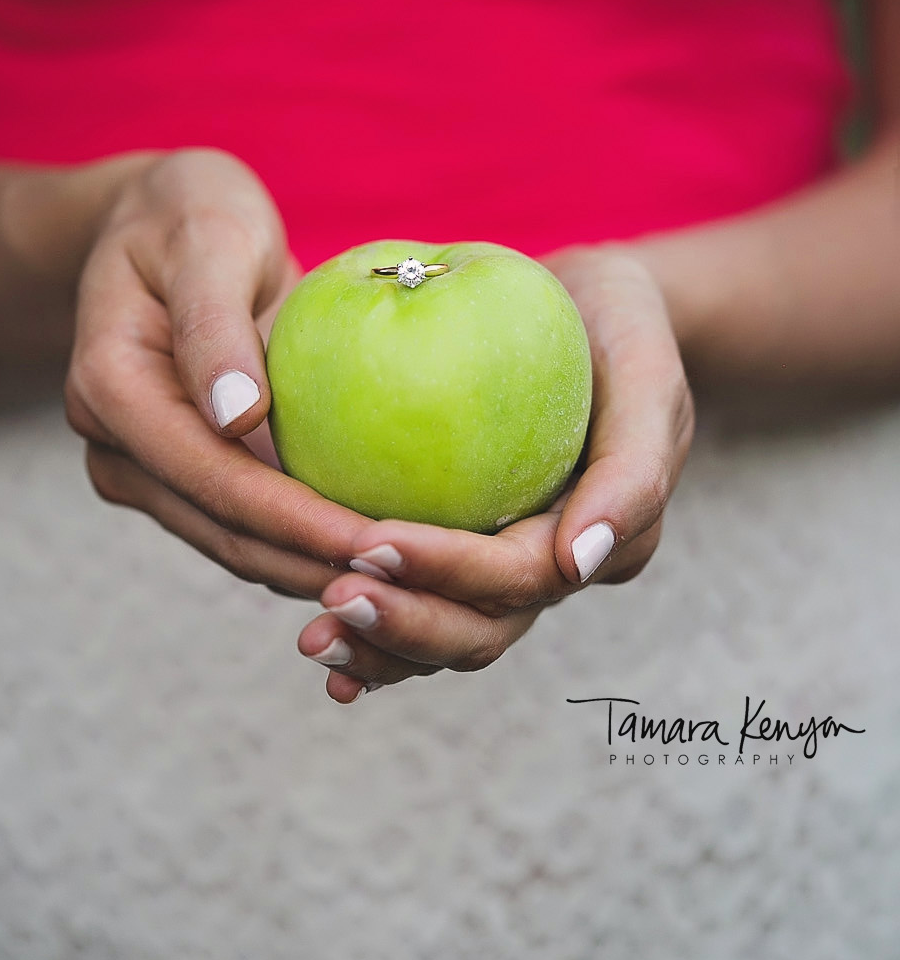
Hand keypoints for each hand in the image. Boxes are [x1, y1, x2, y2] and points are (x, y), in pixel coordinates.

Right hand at [65, 148, 387, 598]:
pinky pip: (243, 525)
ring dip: (313, 570)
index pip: (213, 476)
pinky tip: (376, 554)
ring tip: (403, 585)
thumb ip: (214, 322)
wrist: (155, 226)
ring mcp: (139, 467)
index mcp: (110, 385)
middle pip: (223, 530)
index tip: (376, 544)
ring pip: (232, 544)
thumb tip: (237, 417)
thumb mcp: (209, 236)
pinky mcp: (175, 476)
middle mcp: (112, 442)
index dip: (294, 521)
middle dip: (313, 565)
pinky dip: (304, 545)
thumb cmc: (191, 213)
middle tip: (409, 585)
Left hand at [296, 248, 693, 701]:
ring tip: (313, 636)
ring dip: (378, 646)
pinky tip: (315, 639)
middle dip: (404, 625)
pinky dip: (372, 636)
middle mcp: (548, 572)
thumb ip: (633, 471)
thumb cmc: (623, 330)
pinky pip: (416, 600)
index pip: (515, 576)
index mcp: (598, 545)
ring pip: (443, 634)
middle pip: (477, 629)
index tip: (369, 542)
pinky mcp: (463, 551)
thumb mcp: (647, 378)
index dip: (445, 570)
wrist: (593, 313)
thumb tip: (577, 566)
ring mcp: (503, 569)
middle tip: (332, 600)